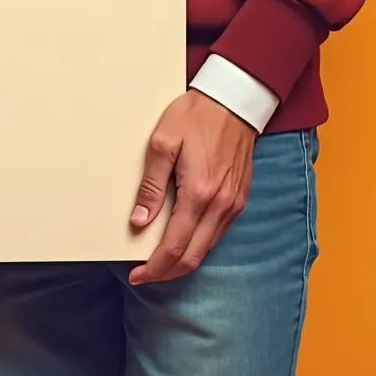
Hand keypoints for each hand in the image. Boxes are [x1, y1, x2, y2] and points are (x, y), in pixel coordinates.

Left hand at [128, 91, 254, 285]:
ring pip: (206, 248)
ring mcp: (233, 204)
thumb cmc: (196, 116)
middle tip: (144, 275)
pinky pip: (217, 234)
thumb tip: (140, 221)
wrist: (233, 100)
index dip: (154, 267)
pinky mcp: (239, 199)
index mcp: (199, 193)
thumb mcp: (162, 142)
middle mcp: (220, 205)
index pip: (174, 246)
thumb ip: (151, 185)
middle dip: (167, 272)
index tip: (136, 274)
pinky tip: (183, 240)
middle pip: (193, 257)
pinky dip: (198, 245)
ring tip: (159, 260)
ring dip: (183, 260)